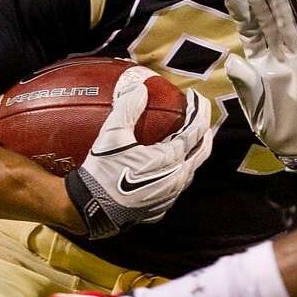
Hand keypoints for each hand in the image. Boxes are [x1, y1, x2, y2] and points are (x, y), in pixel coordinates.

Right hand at [66, 67, 213, 238]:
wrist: (92, 209)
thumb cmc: (103, 172)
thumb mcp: (112, 135)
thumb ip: (128, 108)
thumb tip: (140, 88)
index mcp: (170, 159)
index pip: (196, 130)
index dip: (199, 110)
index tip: (195, 96)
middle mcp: (176, 178)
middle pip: (202, 151)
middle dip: (204, 130)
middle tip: (199, 114)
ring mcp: (170, 195)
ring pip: (191, 169)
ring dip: (193, 151)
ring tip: (189, 136)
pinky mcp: (161, 207)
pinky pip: (178, 184)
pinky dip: (180, 169)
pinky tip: (170, 163)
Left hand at [224, 0, 296, 169]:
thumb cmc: (276, 127)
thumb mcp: (254, 107)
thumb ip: (245, 84)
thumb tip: (234, 61)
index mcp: (260, 64)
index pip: (251, 33)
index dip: (243, 15)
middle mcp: (279, 56)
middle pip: (268, 23)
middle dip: (258, 1)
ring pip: (288, 25)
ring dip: (280, 4)